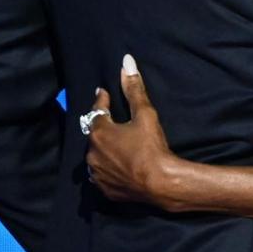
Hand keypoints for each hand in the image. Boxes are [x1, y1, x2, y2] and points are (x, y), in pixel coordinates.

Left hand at [85, 54, 183, 207]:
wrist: (160, 183)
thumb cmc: (152, 146)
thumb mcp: (145, 114)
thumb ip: (133, 88)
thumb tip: (126, 61)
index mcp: (99, 132)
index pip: (97, 110)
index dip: (102, 99)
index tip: (103, 93)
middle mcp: (92, 153)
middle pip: (94, 134)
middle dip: (102, 126)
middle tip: (112, 121)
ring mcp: (96, 173)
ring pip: (95, 155)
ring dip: (103, 148)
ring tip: (115, 144)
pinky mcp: (104, 189)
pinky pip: (101, 174)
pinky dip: (107, 167)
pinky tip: (117, 165)